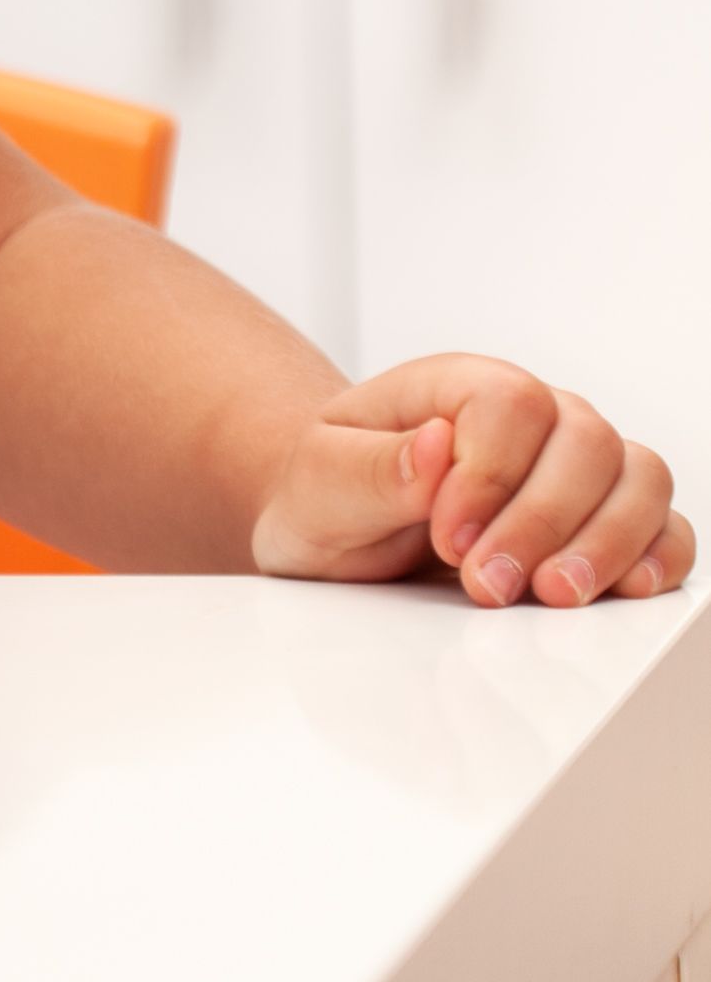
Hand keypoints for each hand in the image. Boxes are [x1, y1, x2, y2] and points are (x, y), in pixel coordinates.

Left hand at [251, 356, 689, 605]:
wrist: (341, 531)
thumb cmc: (329, 493)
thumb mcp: (319, 480)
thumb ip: (370, 466)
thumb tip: (437, 444)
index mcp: (461, 385)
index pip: (512, 405)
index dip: (489, 476)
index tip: (447, 538)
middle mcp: (536, 416)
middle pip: (588, 442)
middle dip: (543, 523)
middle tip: (489, 584)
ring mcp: (577, 466)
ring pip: (639, 480)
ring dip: (605, 545)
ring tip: (551, 596)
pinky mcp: (604, 519)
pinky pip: (662, 526)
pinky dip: (656, 558)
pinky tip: (620, 591)